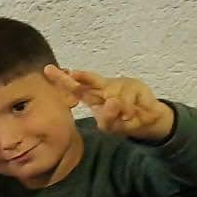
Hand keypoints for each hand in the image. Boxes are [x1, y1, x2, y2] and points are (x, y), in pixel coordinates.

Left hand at [44, 65, 173, 141]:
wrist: (148, 119)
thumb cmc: (122, 120)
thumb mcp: (110, 126)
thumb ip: (108, 118)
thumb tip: (112, 102)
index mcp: (93, 96)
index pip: (74, 88)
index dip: (62, 79)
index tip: (48, 70)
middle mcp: (104, 87)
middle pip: (91, 81)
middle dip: (83, 77)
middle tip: (73, 74)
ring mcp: (120, 85)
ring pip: (115, 98)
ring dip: (120, 110)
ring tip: (127, 116)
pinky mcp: (136, 86)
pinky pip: (130, 101)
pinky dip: (130, 110)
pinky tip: (133, 113)